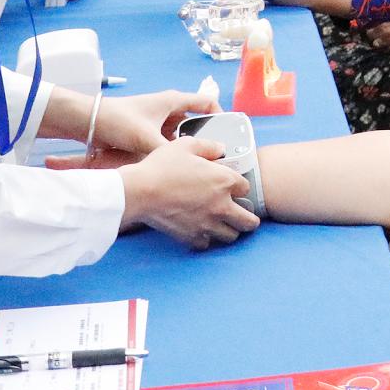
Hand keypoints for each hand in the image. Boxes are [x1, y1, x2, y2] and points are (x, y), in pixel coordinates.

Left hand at [48, 89, 222, 169]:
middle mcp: (167, 107)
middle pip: (194, 120)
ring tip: (195, 163)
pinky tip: (173, 165)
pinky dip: (171, 150)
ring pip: (179, 132)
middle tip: (213, 155)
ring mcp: (156, 119)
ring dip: (185, 145)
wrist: (89, 122)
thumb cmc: (119, 121)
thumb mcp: (148, 139)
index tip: (227, 133)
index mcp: (173, 100)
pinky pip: (166, 140)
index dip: (220, 115)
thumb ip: (170, 152)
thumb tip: (191, 167)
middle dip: (203, 137)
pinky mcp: (145, 130)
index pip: (206, 102)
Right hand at [119, 136, 260, 249]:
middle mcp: (221, 205)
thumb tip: (221, 149)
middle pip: (248, 221)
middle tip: (245, 217)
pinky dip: (206, 239)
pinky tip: (201, 231)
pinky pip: (206, 243)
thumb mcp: (187, 145)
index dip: (241, 187)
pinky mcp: (191, 236)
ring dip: (230, 231)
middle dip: (250, 219)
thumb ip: (209, 146)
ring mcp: (207, 223)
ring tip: (225, 226)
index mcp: (224, 181)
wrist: (140, 192)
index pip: (247, 188)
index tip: (234, 187)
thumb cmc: (162, 166)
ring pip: (231, 236)